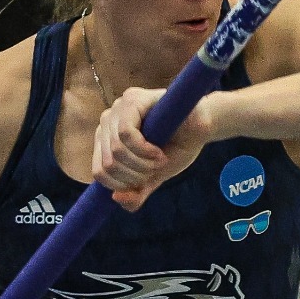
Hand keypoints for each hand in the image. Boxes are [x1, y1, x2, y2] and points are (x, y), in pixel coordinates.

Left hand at [93, 88, 215, 210]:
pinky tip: (158, 151)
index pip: (99, 172)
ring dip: (142, 164)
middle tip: (156, 168)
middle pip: (107, 164)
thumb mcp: (152, 177)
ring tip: (160, 159)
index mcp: (106, 139)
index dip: (123, 184)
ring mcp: (118, 108)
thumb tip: (117, 198)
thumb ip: (135, 192)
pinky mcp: (131, 100)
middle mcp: (108, 121)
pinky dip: (144, 150)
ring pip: (116, 151)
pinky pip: (125, 134)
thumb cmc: (176, 149)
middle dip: (136, 175)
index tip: (146, 179)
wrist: (200, 128)